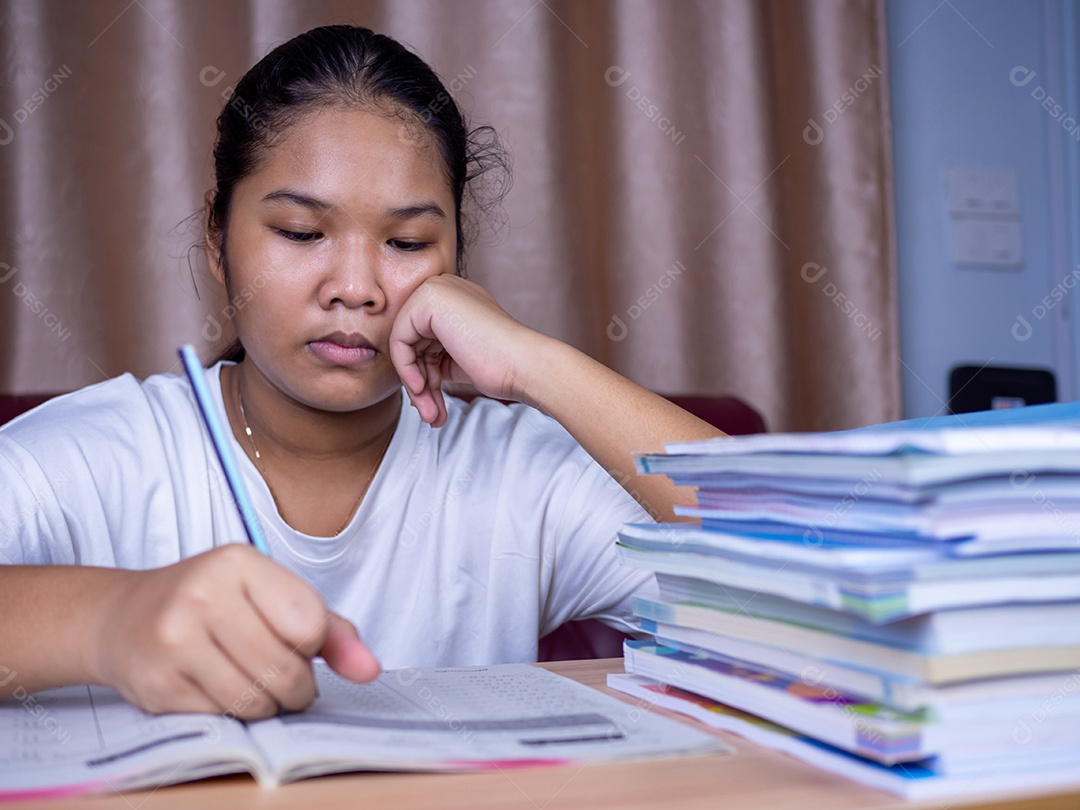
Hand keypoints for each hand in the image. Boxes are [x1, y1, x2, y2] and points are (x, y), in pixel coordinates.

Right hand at [92, 544, 379, 717]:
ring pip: (255, 700)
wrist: (123, 617)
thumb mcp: (270, 595)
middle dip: (297, 686)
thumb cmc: (213, 603)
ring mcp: (173, 640)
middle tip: (287, 679)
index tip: (298, 641)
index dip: (312, 644)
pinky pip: (222, 718)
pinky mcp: (155, 684)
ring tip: (257, 685)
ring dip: (269, 705)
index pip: (308, 623)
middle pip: (284, 669)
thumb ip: (330, 629)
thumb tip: (369, 670)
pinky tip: (221, 689)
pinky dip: (233, 714)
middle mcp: (202, 595)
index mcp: (238, 562)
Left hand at [389, 274, 542, 425]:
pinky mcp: (428, 299)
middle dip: (419, 383)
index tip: (433, 403)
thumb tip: (409, 375)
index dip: (425, 374)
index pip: (421, 338)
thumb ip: (433, 356)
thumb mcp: (457, 359)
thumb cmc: (500, 366)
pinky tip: (423, 391)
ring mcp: (436, 290)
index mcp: (454, 298)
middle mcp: (443, 288)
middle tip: (430, 414)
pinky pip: (399, 340)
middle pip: (411, 342)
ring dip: (415, 386)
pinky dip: (407, 370)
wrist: (523, 364)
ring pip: (403, 345)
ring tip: (430, 414)